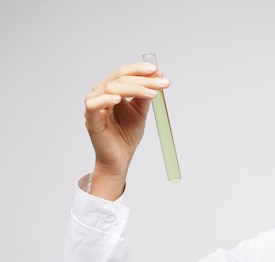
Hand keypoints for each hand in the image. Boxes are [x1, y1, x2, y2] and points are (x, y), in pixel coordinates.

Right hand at [84, 62, 169, 199]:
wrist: (120, 157)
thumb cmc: (127, 134)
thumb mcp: (141, 111)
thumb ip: (146, 94)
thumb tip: (158, 74)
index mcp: (112, 89)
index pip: (124, 73)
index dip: (140, 70)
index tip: (158, 70)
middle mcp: (101, 93)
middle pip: (119, 78)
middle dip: (143, 79)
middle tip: (162, 83)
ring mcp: (95, 105)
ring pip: (110, 89)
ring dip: (133, 88)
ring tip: (151, 93)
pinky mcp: (91, 119)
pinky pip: (94, 105)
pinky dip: (106, 100)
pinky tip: (119, 100)